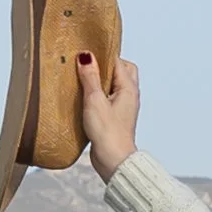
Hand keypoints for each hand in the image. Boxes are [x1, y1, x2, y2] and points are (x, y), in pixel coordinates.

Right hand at [78, 53, 140, 182]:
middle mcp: (129, 95)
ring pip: (113, 84)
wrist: (113, 160)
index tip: (85, 52)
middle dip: (104, 65)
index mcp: (128, 88)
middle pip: (120, 70)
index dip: (102, 54)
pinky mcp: (115, 116)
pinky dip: (98, 93)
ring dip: (99, 81)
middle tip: (86, 66)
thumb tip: (86, 56)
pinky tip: (84, 97)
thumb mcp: (95, 100)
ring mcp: (123, 106)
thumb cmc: (108, 133)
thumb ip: (90, 77)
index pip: (118, 61)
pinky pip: (108, 98)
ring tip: (82, 80)